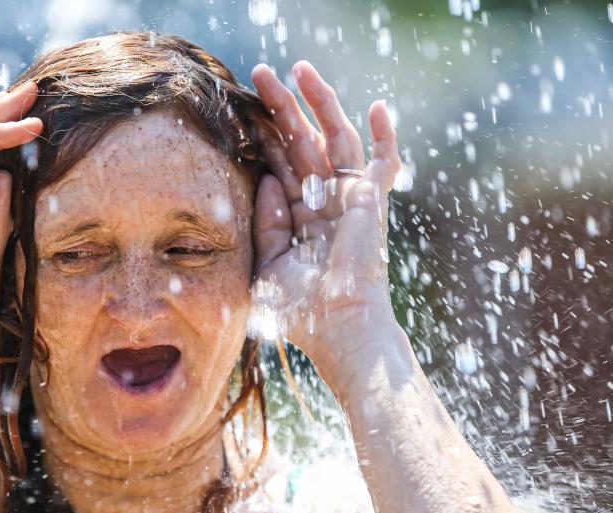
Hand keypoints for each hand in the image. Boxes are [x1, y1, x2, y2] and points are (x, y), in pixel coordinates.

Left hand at [250, 61, 401, 370]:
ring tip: (300, 69)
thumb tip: (264, 179)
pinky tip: (378, 107)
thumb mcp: (267, 265)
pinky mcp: (372, 203)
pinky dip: (385, 136)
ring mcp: (350, 200)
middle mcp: (324, 202)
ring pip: (335, 139)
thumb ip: (265, 222)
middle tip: (259, 73)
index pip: (279, 164)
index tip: (242, 105)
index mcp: (298, 216)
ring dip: (320, 103)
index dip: (262, 134)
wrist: (337, 329)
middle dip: (282, 107)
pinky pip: (383, 163)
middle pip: (302, 142)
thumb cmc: (301, 311)